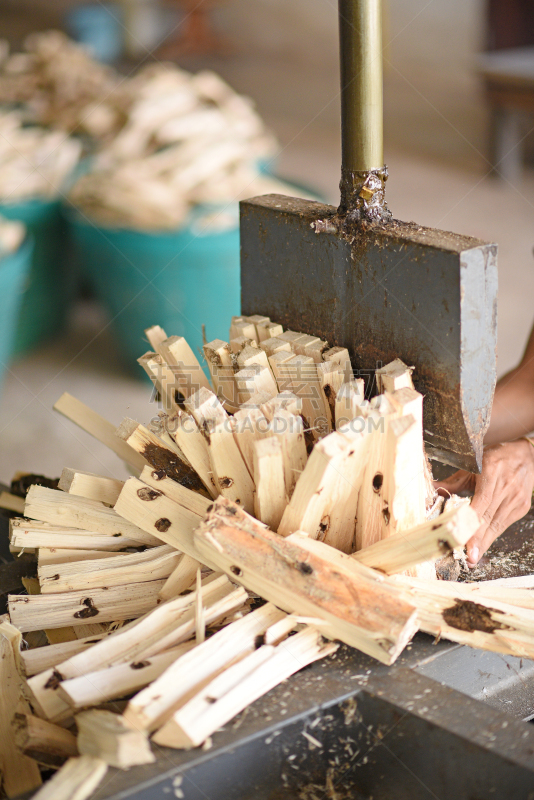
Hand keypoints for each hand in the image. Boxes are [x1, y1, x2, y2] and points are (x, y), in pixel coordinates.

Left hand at [434, 440, 533, 566]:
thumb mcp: (472, 464)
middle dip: (479, 540)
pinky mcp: (521, 506)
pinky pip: (504, 523)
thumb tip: (434, 489)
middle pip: (489, 518)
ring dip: (485, 541)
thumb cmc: (495, 458)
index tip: (464, 538)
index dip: (472, 523)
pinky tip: (484, 544)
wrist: (526, 455)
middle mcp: (506, 487)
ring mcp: (516, 498)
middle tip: (469, 558)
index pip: (481, 504)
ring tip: (474, 556)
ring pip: (497, 524)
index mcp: (491, 473)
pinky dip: (493, 534)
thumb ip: (453, 482)